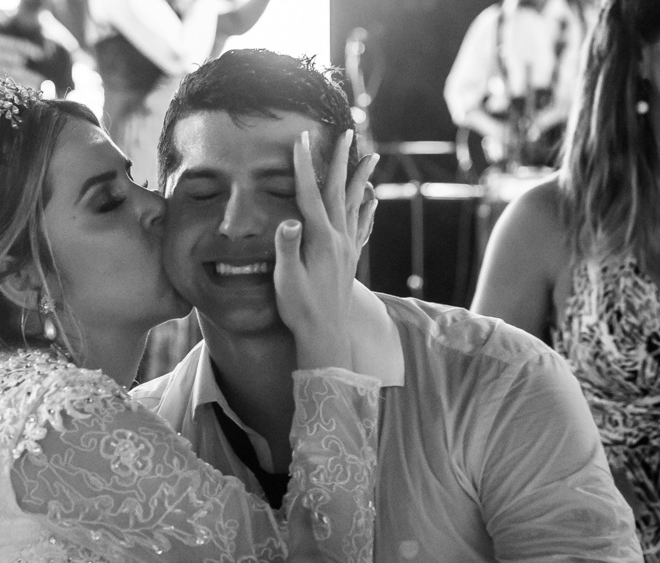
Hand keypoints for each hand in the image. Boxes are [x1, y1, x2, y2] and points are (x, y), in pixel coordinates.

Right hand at [274, 130, 377, 368]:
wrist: (326, 334)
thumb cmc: (300, 308)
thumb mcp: (286, 279)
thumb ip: (287, 248)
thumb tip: (289, 221)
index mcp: (320, 239)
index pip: (309, 194)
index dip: (304, 165)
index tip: (301, 138)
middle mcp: (338, 237)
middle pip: (339, 190)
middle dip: (340, 159)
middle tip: (346, 132)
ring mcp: (347, 246)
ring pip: (355, 203)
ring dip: (361, 178)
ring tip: (372, 156)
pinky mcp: (350, 257)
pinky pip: (362, 225)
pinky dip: (368, 208)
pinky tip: (373, 199)